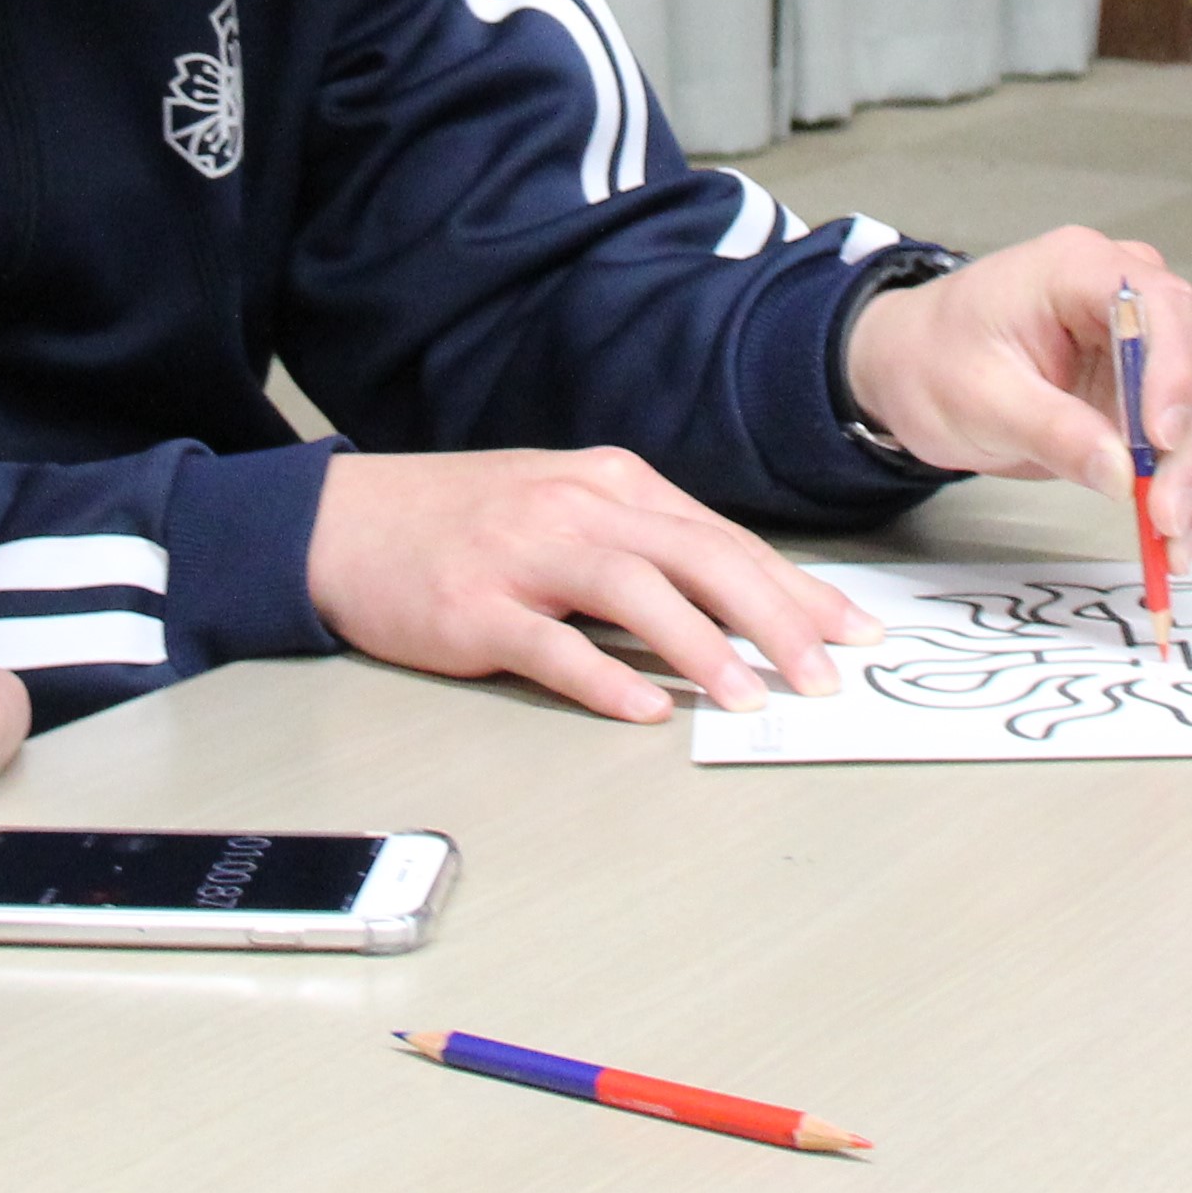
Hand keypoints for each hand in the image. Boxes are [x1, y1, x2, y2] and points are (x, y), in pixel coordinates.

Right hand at [305, 447, 872, 720]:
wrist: (343, 522)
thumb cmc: (463, 521)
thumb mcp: (564, 506)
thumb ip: (645, 544)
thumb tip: (739, 602)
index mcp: (610, 482)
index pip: (721, 538)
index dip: (793, 587)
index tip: (848, 630)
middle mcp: (575, 507)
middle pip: (697, 557)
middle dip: (774, 618)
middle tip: (825, 674)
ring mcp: (522, 554)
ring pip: (634, 591)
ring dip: (702, 646)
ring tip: (751, 697)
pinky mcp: (473, 607)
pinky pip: (550, 644)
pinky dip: (603, 678)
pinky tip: (643, 710)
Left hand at [844, 228, 1191, 548]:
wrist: (909, 365)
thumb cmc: (933, 359)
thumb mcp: (978, 399)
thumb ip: (1051, 431)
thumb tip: (1120, 474)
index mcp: (1077, 268)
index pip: (1156, 305)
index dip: (1172, 370)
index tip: (1162, 438)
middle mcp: (1122, 294)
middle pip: (1187, 362)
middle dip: (1185, 445)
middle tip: (1168, 515)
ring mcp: (1135, 341)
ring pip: (1191, 405)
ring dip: (1187, 475)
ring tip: (1172, 542)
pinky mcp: (1137, 387)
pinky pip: (1172, 434)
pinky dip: (1173, 484)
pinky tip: (1172, 537)